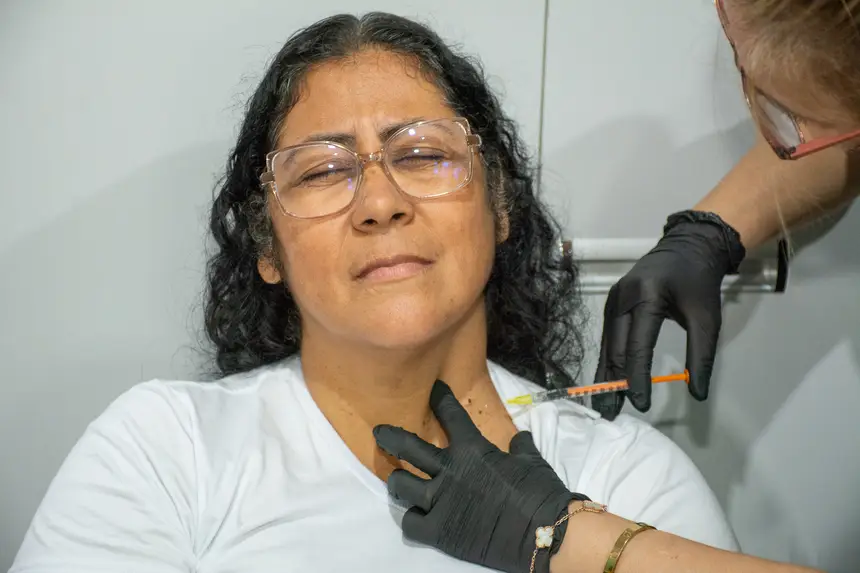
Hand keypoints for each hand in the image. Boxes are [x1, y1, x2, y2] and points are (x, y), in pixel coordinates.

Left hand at [373, 380, 585, 572]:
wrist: (546, 531)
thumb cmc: (541, 492)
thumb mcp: (532, 461)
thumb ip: (520, 446)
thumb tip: (520, 437)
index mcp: (473, 449)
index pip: (450, 414)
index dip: (440, 399)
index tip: (433, 390)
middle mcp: (450, 470)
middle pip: (407, 447)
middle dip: (390, 436)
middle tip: (380, 432)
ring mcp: (441, 501)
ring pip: (401, 485)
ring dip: (397, 482)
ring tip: (397, 481)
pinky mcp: (440, 531)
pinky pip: (410, 523)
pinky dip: (412, 520)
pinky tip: (416, 518)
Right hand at [592, 211, 745, 420]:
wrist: (688, 247)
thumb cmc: (699, 282)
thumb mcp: (708, 318)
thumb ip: (702, 355)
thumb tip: (696, 392)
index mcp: (645, 296)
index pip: (637, 346)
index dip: (638, 378)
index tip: (641, 404)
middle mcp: (621, 298)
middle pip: (614, 348)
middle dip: (613, 382)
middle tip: (611, 412)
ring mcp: (612, 300)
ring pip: (606, 345)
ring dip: (606, 375)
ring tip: (604, 403)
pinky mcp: (611, 304)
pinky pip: (607, 337)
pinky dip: (608, 361)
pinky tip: (607, 380)